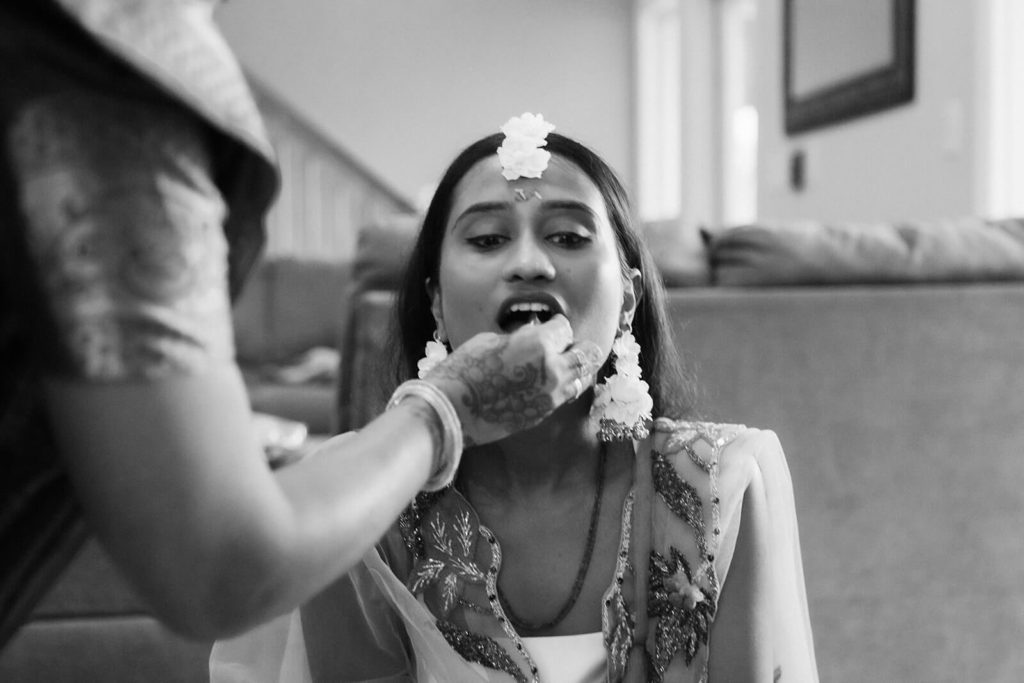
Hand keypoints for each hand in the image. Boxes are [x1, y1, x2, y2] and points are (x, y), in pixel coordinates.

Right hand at [423, 315, 602, 445]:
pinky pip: (565, 395)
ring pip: (582, 378)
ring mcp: (551, 395)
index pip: (565, 328)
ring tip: (561, 365)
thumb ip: (519, 337)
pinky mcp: (544, 413)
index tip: (548, 326)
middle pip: (587, 354)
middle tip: (564, 345)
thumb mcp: (490, 340)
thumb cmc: (464, 369)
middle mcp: (552, 369)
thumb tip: (532, 334)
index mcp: (539, 344)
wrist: (452, 410)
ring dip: (574, 369)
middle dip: (577, 346)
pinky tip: (547, 382)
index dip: (555, 325)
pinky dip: (562, 386)